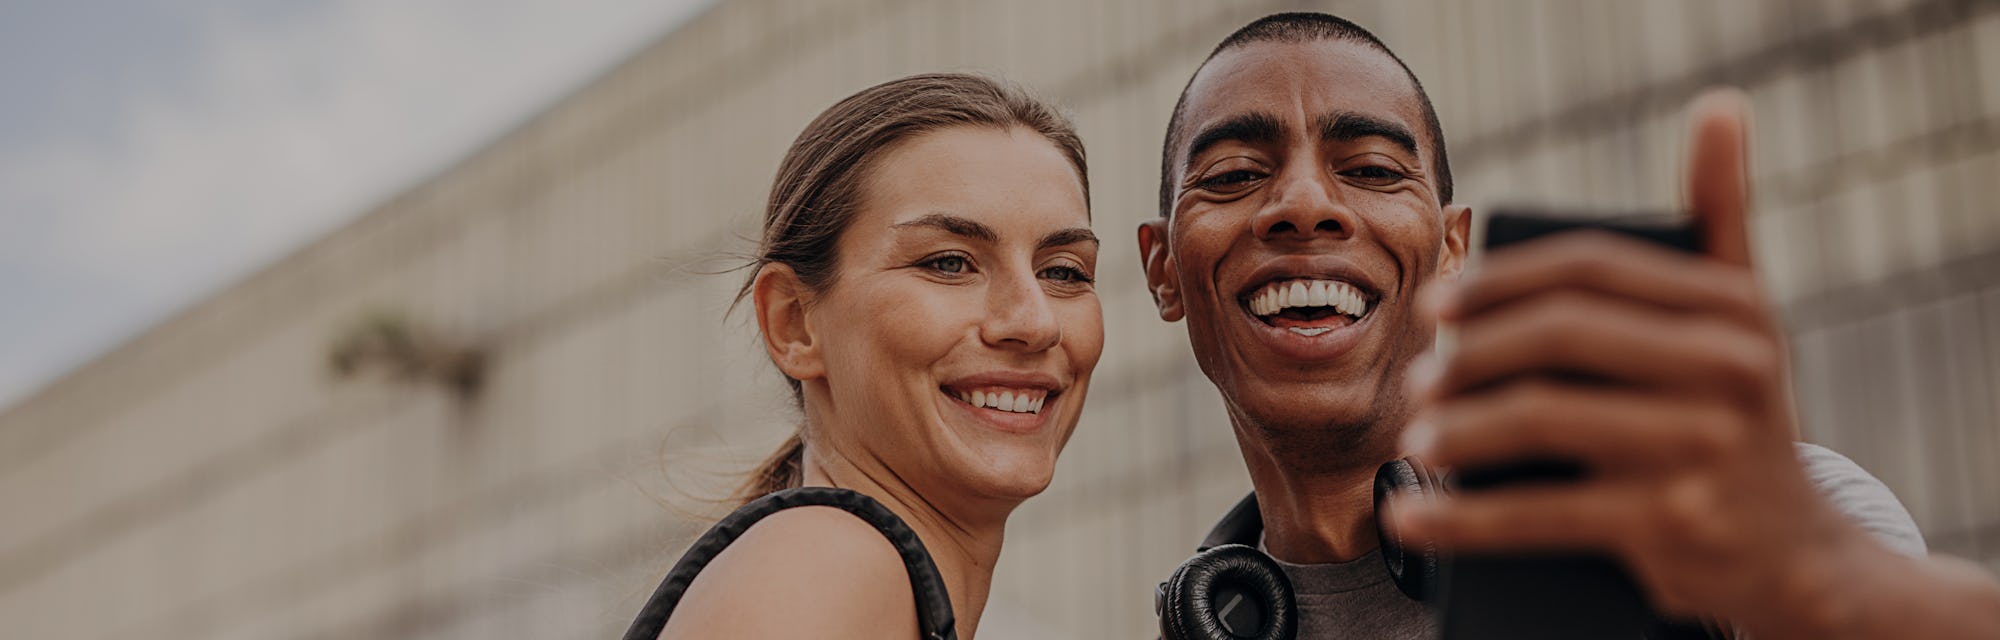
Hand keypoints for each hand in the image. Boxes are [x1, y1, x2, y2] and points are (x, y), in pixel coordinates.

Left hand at [1388, 90, 1869, 632]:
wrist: (1799, 557)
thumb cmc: (1740, 420)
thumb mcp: (1742, 321)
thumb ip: (1717, 218)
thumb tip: (1717, 106)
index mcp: (1733, 306)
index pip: (1589, 268)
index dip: (1499, 280)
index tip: (1437, 302)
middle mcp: (1729, 367)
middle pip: (1557, 336)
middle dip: (1470, 357)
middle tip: (1419, 382)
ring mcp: (1702, 446)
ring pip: (1540, 417)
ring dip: (1458, 430)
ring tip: (1417, 443)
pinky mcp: (1672, 522)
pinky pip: (1539, 514)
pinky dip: (1463, 518)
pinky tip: (1415, 517)